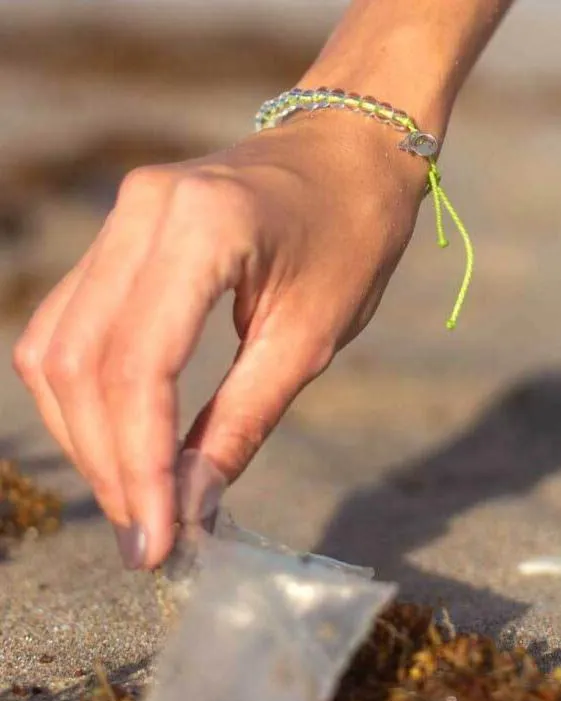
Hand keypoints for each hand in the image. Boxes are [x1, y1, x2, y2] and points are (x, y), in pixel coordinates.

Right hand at [13, 112, 428, 568]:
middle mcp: (140, 213)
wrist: (351, 152)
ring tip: (136, 501)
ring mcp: (120, 217)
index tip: (158, 540)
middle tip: (147, 536)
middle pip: (81, 364)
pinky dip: (90, 395)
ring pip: (59, 347)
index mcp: (201, 228)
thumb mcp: (310, 339)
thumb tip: (189, 504)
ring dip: (88, 436)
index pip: (138, 368)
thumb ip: (242, 421)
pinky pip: (73, 324)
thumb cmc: (353, 237)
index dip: (140, 465)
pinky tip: (122, 442)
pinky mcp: (120, 235)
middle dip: (108, 462)